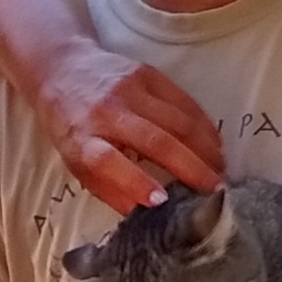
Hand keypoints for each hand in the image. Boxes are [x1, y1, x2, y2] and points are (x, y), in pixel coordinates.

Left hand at [30, 41, 223, 215]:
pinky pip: (184, 102)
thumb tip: (145, 214)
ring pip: (178, 121)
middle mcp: (106, 113)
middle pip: (155, 141)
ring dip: (204, 148)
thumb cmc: (72, 126)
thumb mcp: (77, 163)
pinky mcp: (147, 73)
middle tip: (215, 191)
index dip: (136, 182)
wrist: (62, 68)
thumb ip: (109, 188)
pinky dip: (204, 125)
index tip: (162, 201)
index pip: (109, 161)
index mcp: (82, 139)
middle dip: (190, 168)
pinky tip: (214, 143)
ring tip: (220, 170)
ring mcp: (128, 90)